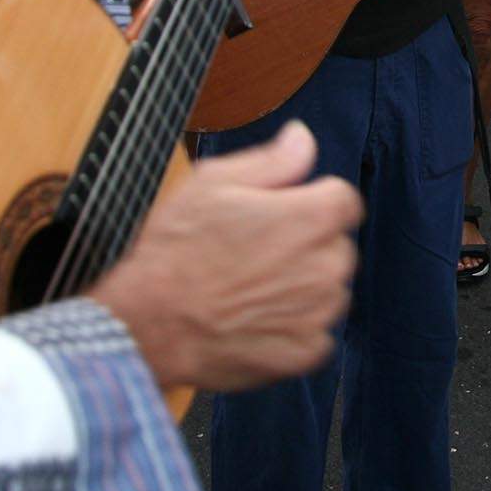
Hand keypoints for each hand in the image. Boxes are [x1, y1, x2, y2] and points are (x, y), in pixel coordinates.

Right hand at [90, 121, 362, 391]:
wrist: (147, 324)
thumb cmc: (176, 250)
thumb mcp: (214, 183)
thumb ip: (273, 160)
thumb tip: (303, 137)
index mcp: (314, 217)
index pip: (343, 200)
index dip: (309, 202)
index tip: (277, 214)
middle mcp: (329, 265)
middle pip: (336, 245)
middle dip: (305, 244)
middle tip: (253, 252)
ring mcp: (319, 313)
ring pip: (328, 289)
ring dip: (302, 287)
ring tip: (249, 288)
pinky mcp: (306, 352)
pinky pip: (316, 333)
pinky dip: (293, 328)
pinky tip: (254, 320)